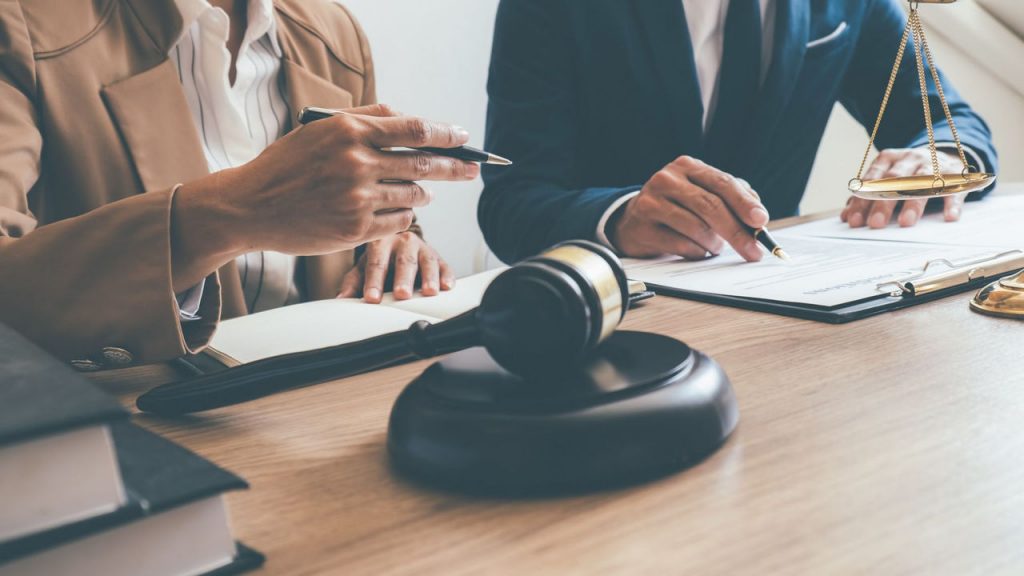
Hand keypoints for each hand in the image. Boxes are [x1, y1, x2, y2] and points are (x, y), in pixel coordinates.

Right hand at [171, 104, 478, 290]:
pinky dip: (404, 216)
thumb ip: (365, 120)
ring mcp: (357, 199)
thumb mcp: (319, 130)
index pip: (413, 129)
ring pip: (413, 195)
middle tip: (473, 169)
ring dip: (423, 193)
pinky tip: (399, 211)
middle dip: (454, 166)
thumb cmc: (287, 165)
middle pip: (422, 163)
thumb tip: (410, 118)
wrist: (250, 207)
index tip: (464, 138)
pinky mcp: (356, 229)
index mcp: (349, 131)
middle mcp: (356, 163)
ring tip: (423, 191)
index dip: (445, 133)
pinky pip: (399, 222)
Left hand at [337, 231, 454, 302]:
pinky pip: (445, 266)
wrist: (399, 240)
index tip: (371, 298)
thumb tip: (342, 299)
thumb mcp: (363, 266)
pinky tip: (447, 286)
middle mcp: (403, 242)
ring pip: (427, 262)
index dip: (374, 282)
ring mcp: (423, 249)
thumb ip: (353, 282)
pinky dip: (447, 276)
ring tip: (429, 292)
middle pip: (403, 261)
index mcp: (381, 242)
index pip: (376, 263)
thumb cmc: (379, 257)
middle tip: (402, 294)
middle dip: (403, 279)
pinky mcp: (438, 258)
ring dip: (429, 277)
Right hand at [609, 156, 769, 261]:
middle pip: (710, 206)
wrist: (632, 220)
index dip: (744, 203)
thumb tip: (758, 218)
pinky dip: (696, 252)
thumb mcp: (702, 193)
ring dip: (714, 244)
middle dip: (736, 232)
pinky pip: (681, 245)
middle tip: (753, 251)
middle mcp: (667, 180)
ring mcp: (651, 202)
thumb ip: (731, 198)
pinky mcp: (642, 227)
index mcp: (687, 166)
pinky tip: (697, 250)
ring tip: (715, 247)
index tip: (760, 221)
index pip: (722, 182)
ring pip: (696, 228)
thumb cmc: (677, 206)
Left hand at [842, 148, 965, 228]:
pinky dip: (951, 203)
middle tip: (876, 223)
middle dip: (884, 202)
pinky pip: (953, 189)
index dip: (863, 200)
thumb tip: (846, 216)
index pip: (872, 179)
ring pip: (922, 182)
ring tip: (906, 222)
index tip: (855, 220)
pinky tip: (948, 217)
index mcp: (889, 158)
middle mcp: (910, 158)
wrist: (945, 155)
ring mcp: (933, 164)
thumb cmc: (908, 173)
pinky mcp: (954, 174)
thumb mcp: (887, 177)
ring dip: (913, 203)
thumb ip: (867, 196)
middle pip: (895, 180)